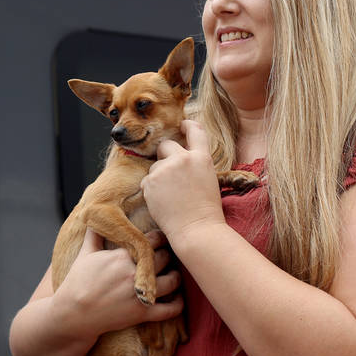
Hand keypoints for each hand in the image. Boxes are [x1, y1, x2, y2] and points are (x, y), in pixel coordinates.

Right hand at [51, 228, 183, 339]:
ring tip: (174, 275)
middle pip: (164, 258)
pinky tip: (178, 298)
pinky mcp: (142, 313)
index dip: (159, 238)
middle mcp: (134, 273)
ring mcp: (140, 294)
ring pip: (172, 281)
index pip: (151, 241)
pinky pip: (170, 309)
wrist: (73, 313)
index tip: (161, 239)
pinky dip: (178, 304)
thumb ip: (94, 234)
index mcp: (122, 256)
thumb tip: (94, 214)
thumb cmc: (77, 281)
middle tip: (169, 256)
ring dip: (176, 277)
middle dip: (168, 256)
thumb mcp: (85, 253)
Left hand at [141, 119, 224, 243]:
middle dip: (164, 155)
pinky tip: (163, 202)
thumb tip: (182, 157)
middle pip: (166, 145)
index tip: (183, 124)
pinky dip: (151, 190)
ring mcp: (164, 169)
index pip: (196, 130)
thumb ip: (194, 164)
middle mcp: (183, 159)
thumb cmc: (205, 211)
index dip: (188, 125)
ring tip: (171, 197)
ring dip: (158, 177)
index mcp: (201, 158)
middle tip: (169, 173)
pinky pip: (147, 180)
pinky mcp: (150, 181)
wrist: (197, 230)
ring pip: (155, 166)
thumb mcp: (208, 180)